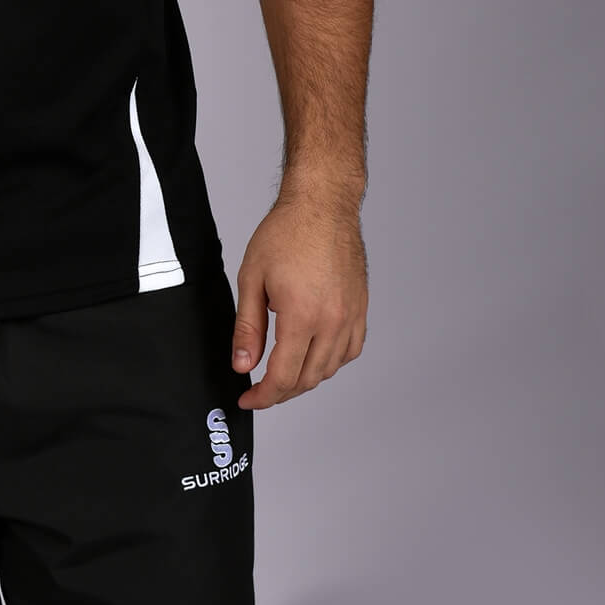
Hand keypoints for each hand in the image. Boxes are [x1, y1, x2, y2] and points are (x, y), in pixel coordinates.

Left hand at [231, 187, 367, 408]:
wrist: (322, 205)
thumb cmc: (286, 233)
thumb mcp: (252, 278)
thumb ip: (247, 327)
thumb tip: (243, 365)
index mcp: (303, 316)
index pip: (284, 377)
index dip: (263, 396)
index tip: (247, 399)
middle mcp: (333, 322)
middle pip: (308, 379)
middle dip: (281, 392)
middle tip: (259, 390)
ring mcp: (351, 317)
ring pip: (330, 369)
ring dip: (305, 379)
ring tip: (282, 374)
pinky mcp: (361, 309)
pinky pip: (350, 351)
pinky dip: (330, 362)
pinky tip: (313, 356)